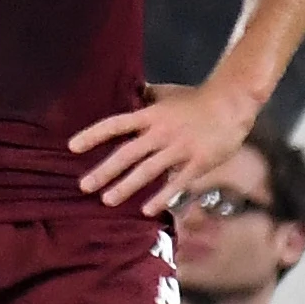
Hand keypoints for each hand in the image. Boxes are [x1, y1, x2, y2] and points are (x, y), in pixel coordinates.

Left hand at [69, 79, 256, 209]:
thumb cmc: (196, 98)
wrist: (232, 102)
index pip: (115, 125)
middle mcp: (160, 132)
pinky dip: (161, 196)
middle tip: (83, 186)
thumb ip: (145, 98)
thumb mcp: (165, 93)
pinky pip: (176, 183)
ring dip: (126, 186)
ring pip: (148, 170)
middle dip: (104, 170)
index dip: (93, 135)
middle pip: (127, 153)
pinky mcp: (198, 162)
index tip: (72, 147)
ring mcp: (179, 148)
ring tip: (107, 200)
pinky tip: (146, 210)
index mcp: (150, 115)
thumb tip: (127, 94)